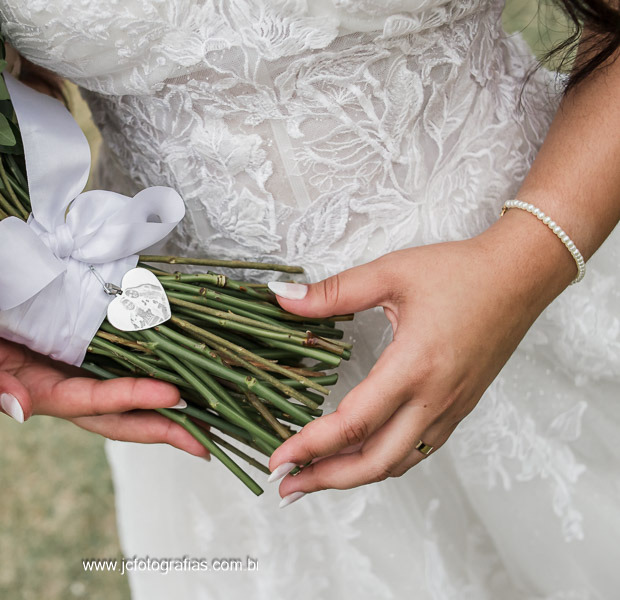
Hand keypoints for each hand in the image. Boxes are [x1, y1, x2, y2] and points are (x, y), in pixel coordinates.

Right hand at [0, 336, 208, 459]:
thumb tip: (19, 409)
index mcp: (42, 394)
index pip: (94, 400)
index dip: (133, 398)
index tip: (174, 396)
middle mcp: (66, 390)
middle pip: (120, 417)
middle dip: (162, 429)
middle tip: (206, 441)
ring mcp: (75, 374)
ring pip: (125, 399)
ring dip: (163, 411)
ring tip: (205, 416)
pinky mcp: (79, 354)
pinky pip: (119, 369)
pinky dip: (148, 376)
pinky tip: (178, 375)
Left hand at [267, 210, 575, 501]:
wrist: (520, 276)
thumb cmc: (459, 271)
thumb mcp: (390, 273)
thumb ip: (333, 292)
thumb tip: (282, 299)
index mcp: (413, 367)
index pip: (353, 424)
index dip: (310, 447)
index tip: (277, 461)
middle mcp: (434, 398)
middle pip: (375, 462)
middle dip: (325, 479)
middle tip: (286, 486)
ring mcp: (450, 409)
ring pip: (398, 463)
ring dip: (353, 477)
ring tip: (314, 478)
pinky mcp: (459, 409)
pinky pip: (417, 450)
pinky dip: (382, 463)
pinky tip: (359, 458)